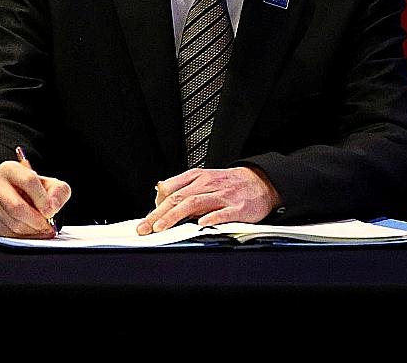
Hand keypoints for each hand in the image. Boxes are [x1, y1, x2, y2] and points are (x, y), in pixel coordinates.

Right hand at [0, 152, 70, 238]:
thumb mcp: (51, 184)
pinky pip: (9, 235)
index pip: (28, 181)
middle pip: (17, 207)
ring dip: (32, 230)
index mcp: (10, 169)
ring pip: (13, 223)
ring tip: (42, 228)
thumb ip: (58, 191)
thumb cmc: (34, 189)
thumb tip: (52, 206)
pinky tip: (32, 232)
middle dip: (37, 220)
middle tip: (48, 225)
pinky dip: (25, 237)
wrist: (18, 197)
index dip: (42, 199)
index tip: (51, 211)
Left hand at [136, 166, 280, 233]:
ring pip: (195, 203)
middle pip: (179, 198)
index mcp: (198, 177)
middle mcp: (208, 184)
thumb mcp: (203, 179)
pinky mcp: (238, 208)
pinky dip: (212, 218)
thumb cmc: (230, 183)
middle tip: (146, 228)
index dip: (156, 205)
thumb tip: (159, 194)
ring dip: (176, 216)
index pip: (171, 189)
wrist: (260, 182)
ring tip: (163, 228)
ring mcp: (223, 196)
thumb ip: (182, 186)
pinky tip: (201, 225)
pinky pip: (224, 213)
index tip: (146, 220)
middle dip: (159, 214)